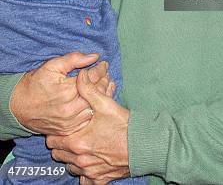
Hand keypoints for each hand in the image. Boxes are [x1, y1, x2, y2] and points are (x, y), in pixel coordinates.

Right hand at [10, 52, 111, 135]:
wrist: (20, 106)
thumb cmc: (36, 83)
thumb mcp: (53, 66)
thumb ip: (74, 59)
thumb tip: (95, 56)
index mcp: (67, 91)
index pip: (92, 78)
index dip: (100, 69)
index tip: (104, 64)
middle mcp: (70, 109)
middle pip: (96, 94)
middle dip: (104, 81)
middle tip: (107, 74)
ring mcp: (69, 122)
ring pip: (94, 108)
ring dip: (102, 96)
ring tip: (107, 85)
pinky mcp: (68, 130)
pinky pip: (87, 120)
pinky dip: (94, 109)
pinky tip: (98, 101)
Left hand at [47, 67, 129, 182]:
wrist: (143, 145)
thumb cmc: (124, 124)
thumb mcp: (106, 104)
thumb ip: (89, 90)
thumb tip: (80, 75)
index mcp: (77, 142)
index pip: (52, 140)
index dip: (56, 131)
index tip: (65, 126)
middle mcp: (79, 160)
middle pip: (58, 155)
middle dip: (62, 144)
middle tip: (73, 134)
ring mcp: (88, 172)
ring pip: (70, 167)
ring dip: (72, 158)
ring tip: (83, 146)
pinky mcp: (98, 180)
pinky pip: (85, 181)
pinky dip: (85, 174)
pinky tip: (91, 162)